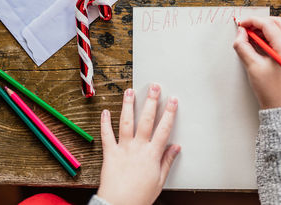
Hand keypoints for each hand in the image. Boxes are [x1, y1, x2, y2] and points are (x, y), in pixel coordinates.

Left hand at [97, 84, 179, 204]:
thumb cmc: (139, 197)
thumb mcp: (159, 180)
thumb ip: (167, 161)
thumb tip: (176, 148)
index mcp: (152, 154)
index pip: (164, 128)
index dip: (169, 112)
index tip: (173, 100)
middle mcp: (138, 148)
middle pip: (146, 120)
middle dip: (151, 101)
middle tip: (154, 87)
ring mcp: (123, 149)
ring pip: (126, 122)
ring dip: (128, 105)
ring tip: (130, 91)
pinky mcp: (109, 154)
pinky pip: (106, 135)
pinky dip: (105, 123)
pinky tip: (105, 111)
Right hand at [233, 16, 280, 108]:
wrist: (280, 105)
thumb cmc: (270, 90)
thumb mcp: (253, 66)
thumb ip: (243, 46)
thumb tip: (240, 34)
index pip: (268, 24)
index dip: (252, 22)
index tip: (241, 25)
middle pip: (276, 21)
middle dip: (259, 22)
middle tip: (245, 29)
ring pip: (279, 27)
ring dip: (264, 28)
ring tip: (250, 36)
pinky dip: (269, 35)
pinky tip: (258, 42)